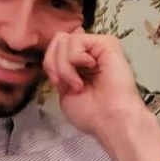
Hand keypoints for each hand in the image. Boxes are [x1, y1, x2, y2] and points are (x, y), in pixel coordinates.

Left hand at [43, 31, 159, 160]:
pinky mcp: (107, 43)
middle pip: (58, 40)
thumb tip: (61, 40)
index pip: (56, 46)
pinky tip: (90, 69)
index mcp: (80, 63)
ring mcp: (98, 46)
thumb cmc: (92, 113)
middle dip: (54, 63)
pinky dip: (74, 58)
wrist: (110, 120)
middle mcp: (90, 52)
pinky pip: (76, 40)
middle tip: (66, 83)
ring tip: (79, 83)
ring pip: (64, 40)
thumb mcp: (62, 89)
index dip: (50, 62)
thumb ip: (59, 66)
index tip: (56, 82)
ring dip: (65, 66)